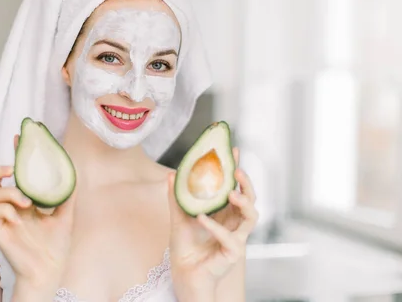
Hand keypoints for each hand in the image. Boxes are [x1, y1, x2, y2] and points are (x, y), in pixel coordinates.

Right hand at [0, 135, 74, 293]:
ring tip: (26, 202)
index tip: (20, 137)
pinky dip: (7, 211)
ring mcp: (3, 218)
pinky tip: (20, 219)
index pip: (17, 174)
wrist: (50, 268)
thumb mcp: (65, 214)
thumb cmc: (56, 244)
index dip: (17, 155)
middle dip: (0, 169)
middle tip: (12, 168)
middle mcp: (11, 206)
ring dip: (9, 193)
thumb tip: (73, 173)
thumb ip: (67, 194)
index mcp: (25, 201)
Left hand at [167, 147, 258, 297]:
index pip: (235, 187)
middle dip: (247, 182)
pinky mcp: (233, 253)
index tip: (234, 150)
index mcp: (224, 212)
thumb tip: (171, 175)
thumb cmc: (185, 247)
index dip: (236, 169)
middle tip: (236, 170)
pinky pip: (230, 238)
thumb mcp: (178, 217)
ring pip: (252, 217)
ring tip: (230, 192)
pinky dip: (216, 227)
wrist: (183, 272)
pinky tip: (201, 218)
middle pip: (250, 198)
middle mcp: (234, 223)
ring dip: (243, 202)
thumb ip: (176, 197)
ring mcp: (236, 237)